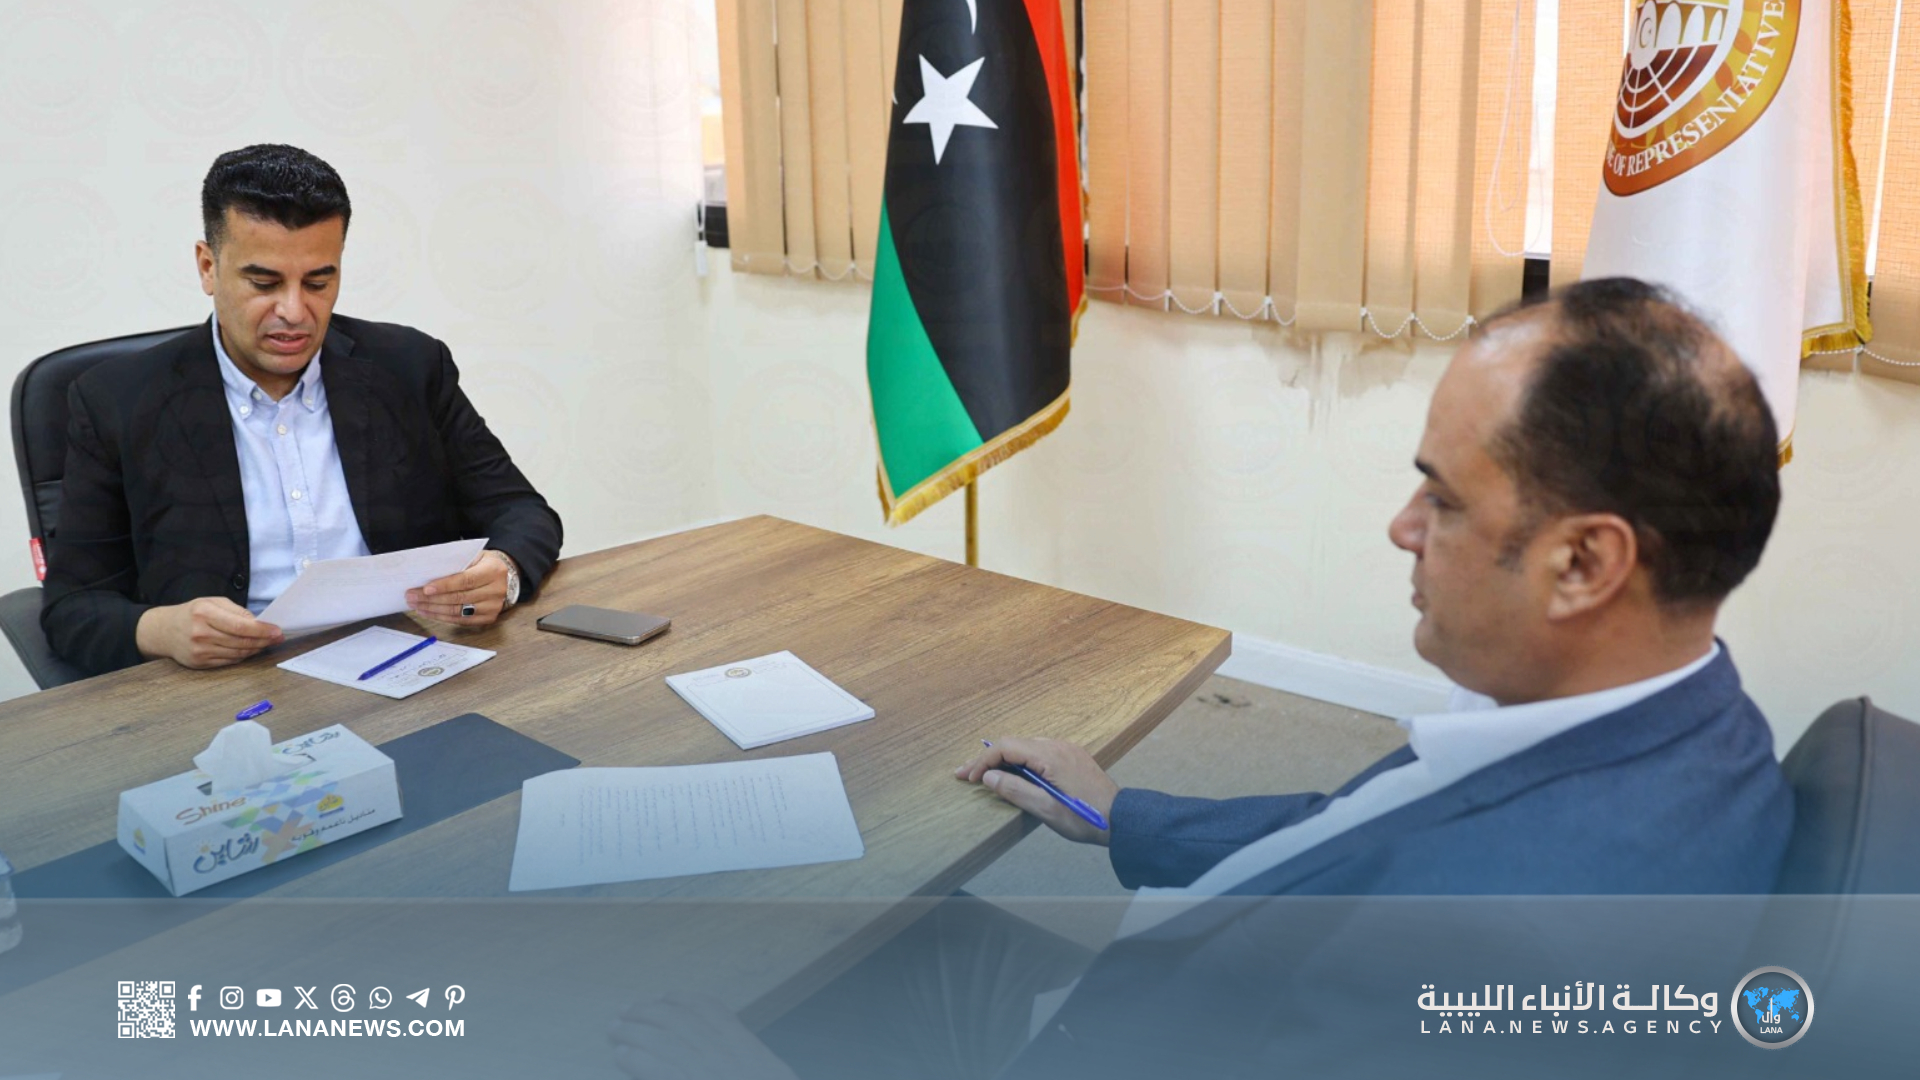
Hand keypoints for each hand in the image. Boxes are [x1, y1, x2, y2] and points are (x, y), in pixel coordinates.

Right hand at [135, 597, 283, 668]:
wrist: (163, 631)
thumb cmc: (192, 613)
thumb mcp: (212, 602)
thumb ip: (236, 611)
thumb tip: (259, 623)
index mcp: (204, 613)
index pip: (240, 626)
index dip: (262, 630)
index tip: (277, 631)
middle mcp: (201, 633)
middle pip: (241, 641)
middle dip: (264, 640)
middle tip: (277, 637)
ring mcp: (199, 650)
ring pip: (238, 653)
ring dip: (256, 649)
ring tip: (266, 643)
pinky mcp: (200, 663)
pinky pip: (229, 661)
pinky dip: (243, 655)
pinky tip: (250, 649)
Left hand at [406, 551, 509, 626]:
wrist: (502, 576)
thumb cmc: (482, 563)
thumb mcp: (473, 556)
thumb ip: (455, 564)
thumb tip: (428, 574)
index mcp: (493, 571)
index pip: (466, 580)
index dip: (444, 586)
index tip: (426, 589)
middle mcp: (496, 590)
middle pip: (459, 598)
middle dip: (432, 599)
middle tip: (412, 596)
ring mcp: (493, 606)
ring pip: (458, 611)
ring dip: (434, 609)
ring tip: (416, 605)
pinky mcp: (489, 618)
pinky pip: (461, 620)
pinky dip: (443, 617)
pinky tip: (429, 612)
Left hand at [609, 995, 798, 1079]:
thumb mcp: (768, 1074)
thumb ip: (745, 1061)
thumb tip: (720, 1051)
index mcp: (747, 1050)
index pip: (711, 1010)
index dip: (683, 999)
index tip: (663, 996)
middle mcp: (726, 1056)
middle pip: (680, 1020)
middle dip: (649, 1011)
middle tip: (626, 1010)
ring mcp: (707, 1073)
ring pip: (663, 1040)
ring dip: (635, 1031)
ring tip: (615, 1030)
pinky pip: (658, 1068)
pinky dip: (637, 1059)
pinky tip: (622, 1055)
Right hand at [955, 737, 1118, 845]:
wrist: (1122, 819)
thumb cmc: (1085, 818)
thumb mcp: (1046, 810)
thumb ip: (1015, 791)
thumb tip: (989, 777)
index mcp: (1050, 756)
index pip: (1006, 747)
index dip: (983, 761)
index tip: (970, 778)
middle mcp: (1057, 746)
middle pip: (1013, 744)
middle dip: (988, 758)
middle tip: (966, 774)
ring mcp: (1066, 749)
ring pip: (1025, 747)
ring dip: (1003, 759)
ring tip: (985, 775)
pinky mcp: (1072, 757)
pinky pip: (1039, 751)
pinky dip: (1020, 760)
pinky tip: (1013, 773)